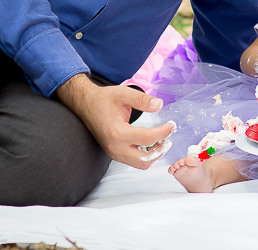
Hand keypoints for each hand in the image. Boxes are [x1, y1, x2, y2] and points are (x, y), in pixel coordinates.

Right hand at [57, 74, 174, 168]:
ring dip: (154, 154)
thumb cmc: (104, 99)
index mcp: (117, 133)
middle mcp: (115, 147)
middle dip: (160, 149)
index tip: (172, 125)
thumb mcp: (123, 93)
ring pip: (140, 164)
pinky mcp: (114, 153)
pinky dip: (145, 155)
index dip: (163, 132)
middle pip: (145, 160)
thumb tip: (159, 105)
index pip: (147, 139)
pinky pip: (134, 161)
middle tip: (168, 135)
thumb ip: (142, 99)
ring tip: (161, 138)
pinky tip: (151, 141)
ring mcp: (114, 152)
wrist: (86, 105)